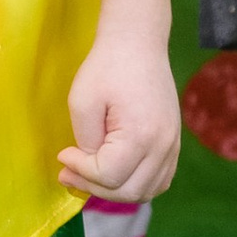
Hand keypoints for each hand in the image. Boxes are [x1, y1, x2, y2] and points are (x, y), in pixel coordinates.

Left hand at [60, 19, 182, 204]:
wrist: (137, 44)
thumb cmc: (106, 67)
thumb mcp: (82, 102)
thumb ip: (86, 142)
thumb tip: (87, 165)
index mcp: (141, 135)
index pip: (108, 175)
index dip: (80, 170)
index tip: (63, 154)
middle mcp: (163, 146)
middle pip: (128, 192)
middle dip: (94, 187)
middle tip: (69, 173)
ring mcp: (172, 146)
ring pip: (146, 191)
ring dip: (115, 191)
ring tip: (90, 176)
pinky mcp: (173, 143)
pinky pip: (159, 180)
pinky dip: (136, 185)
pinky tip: (115, 173)